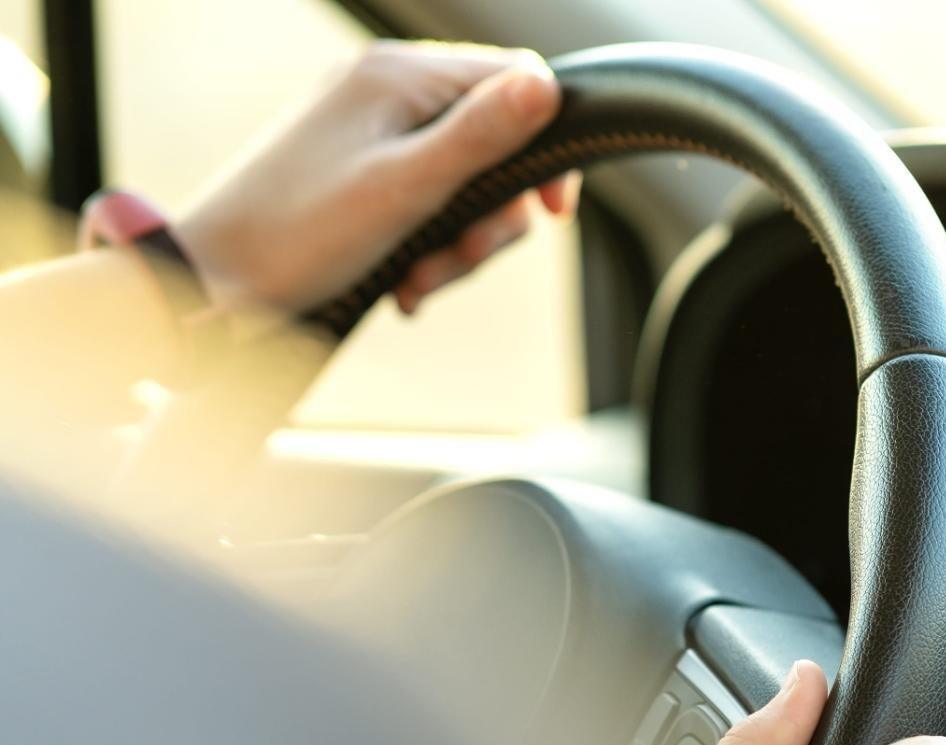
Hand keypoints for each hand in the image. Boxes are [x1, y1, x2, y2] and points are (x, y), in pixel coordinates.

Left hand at [174, 40, 580, 318]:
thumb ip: (479, 136)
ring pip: (462, 179)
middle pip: (492, 140)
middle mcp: (384, 88)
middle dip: (491, 214)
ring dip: (457, 242)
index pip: (515, 80)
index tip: (550, 213)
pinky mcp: (355, 167)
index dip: (545, 146)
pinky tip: (403, 280)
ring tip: (419, 282)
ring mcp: (367, 126)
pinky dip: (427, 244)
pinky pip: (424, 197)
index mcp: (397, 76)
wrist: (209, 281)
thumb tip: (548, 87)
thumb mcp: (405, 189)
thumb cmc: (299, 236)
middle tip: (461, 261)